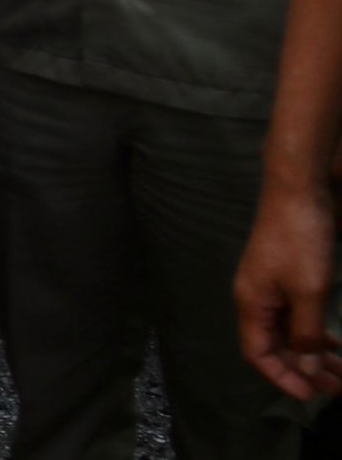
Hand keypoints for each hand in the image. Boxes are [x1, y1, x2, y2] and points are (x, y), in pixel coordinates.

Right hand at [235, 183, 341, 399]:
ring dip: (312, 353)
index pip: (258, 353)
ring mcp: (270, 286)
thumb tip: (304, 369)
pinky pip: (295, 315)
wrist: (299, 191)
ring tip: (341, 372)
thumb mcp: (310, 291)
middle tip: (338, 389)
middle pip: (274, 346)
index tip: (313, 396)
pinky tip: (332, 342)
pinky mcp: (284, 276)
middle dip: (304, 370)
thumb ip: (306, 333)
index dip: (282, 377)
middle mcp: (256, 298)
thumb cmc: (301, 241)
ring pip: (288, 331)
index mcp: (252, 303)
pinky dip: (313, 332)